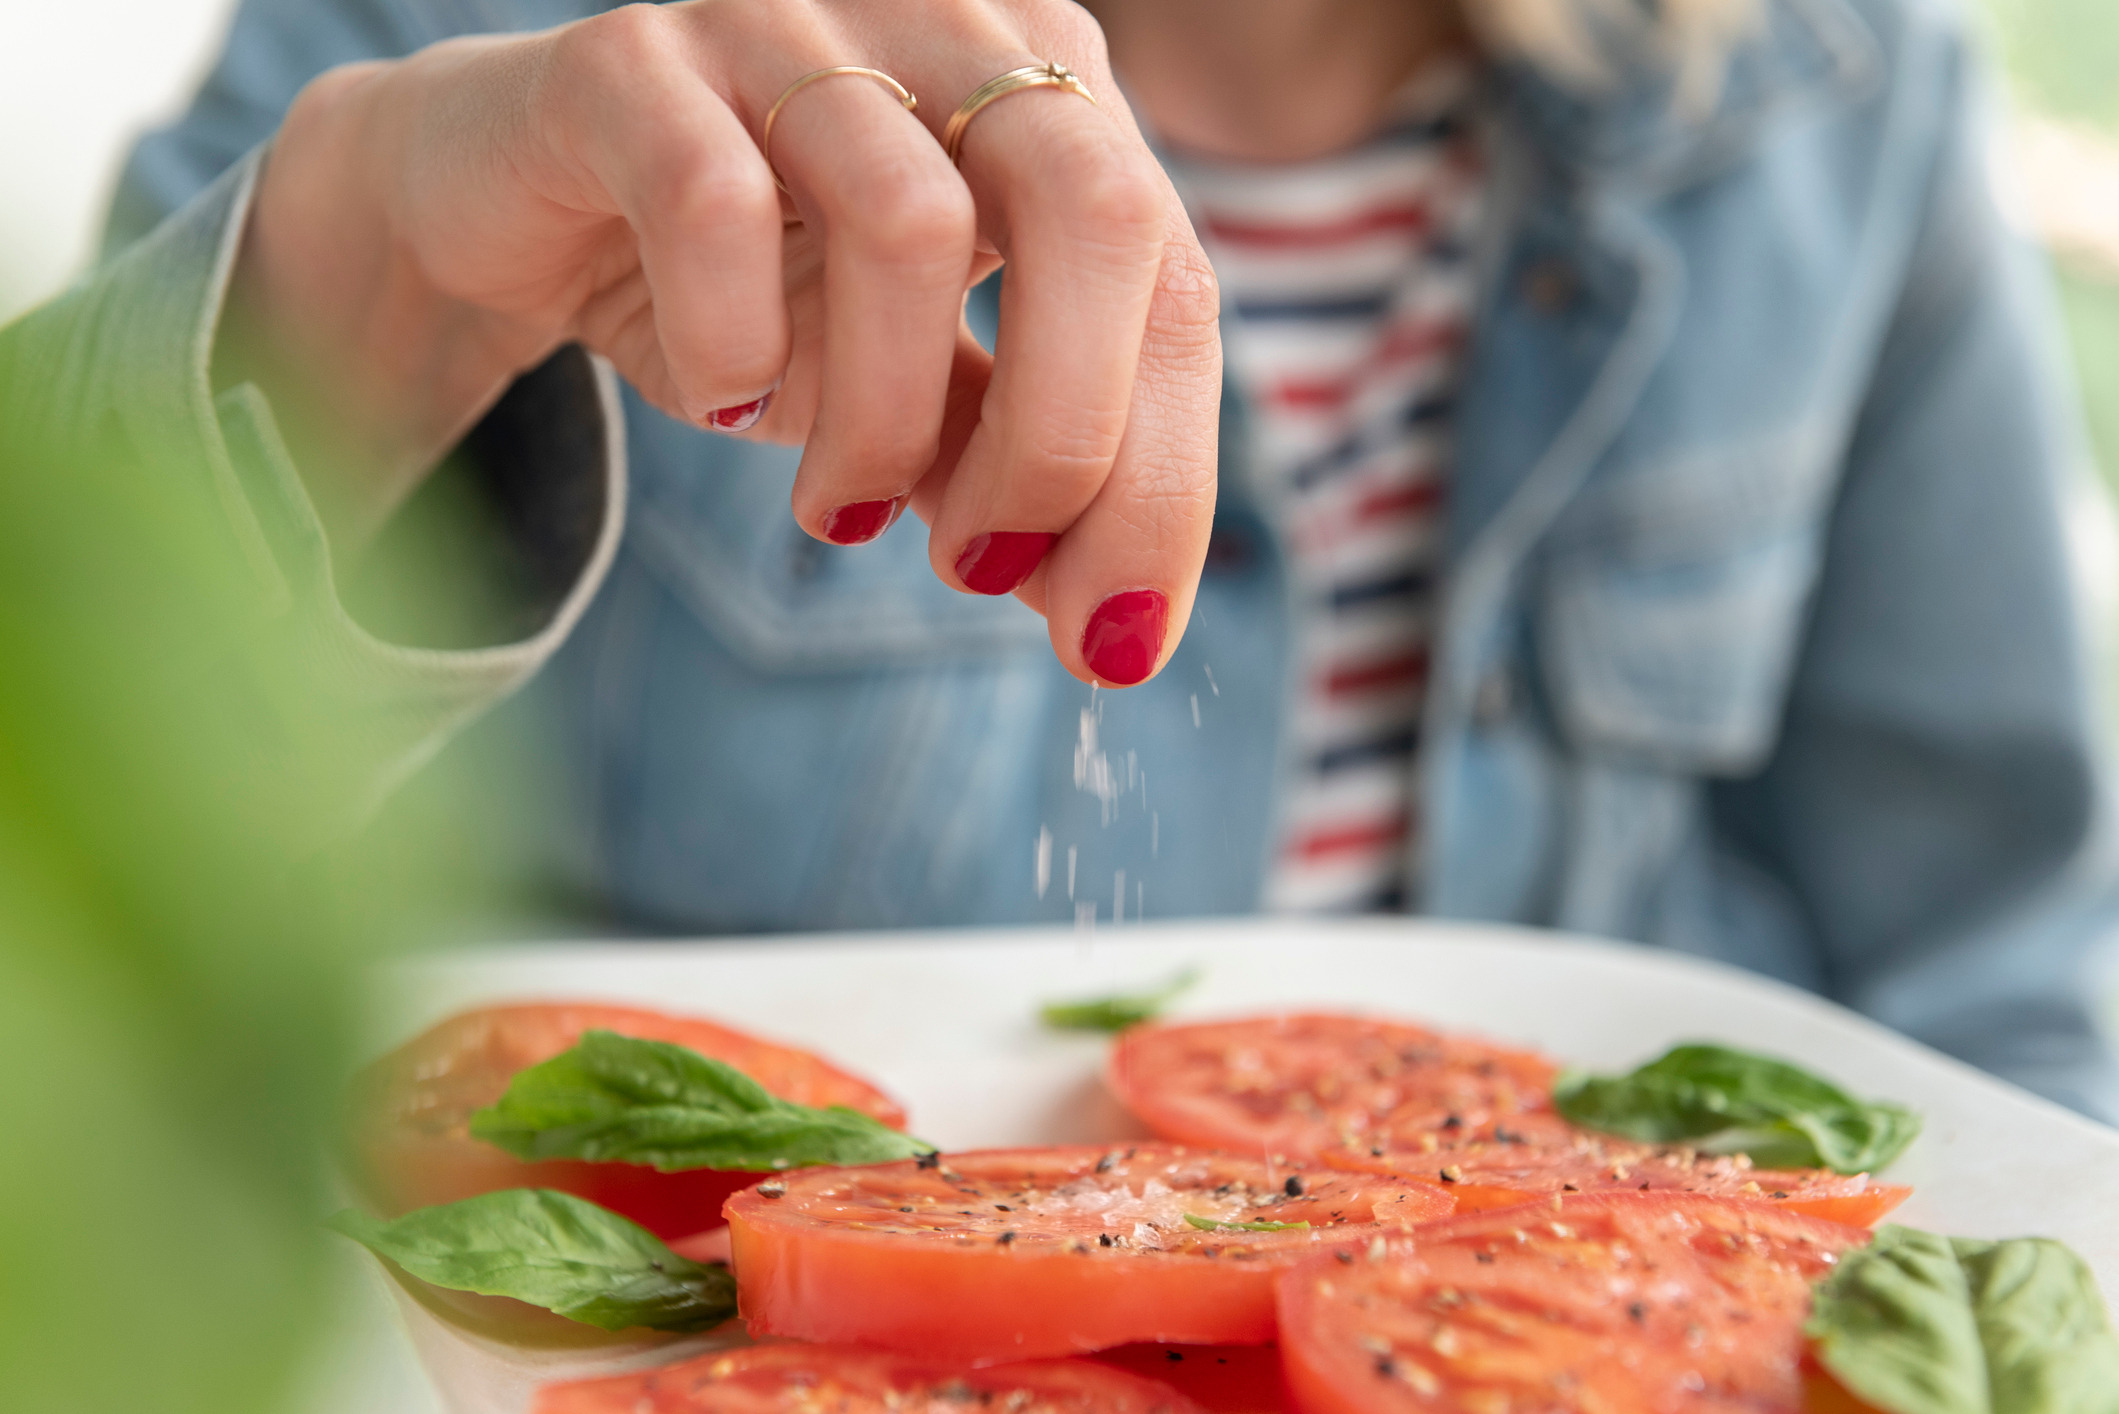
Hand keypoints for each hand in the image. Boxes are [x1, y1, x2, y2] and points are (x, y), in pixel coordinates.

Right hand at [229, 0, 1220, 686]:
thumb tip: (1115, 624)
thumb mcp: (917, 389)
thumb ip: (1017, 463)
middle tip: (983, 571)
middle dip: (1065, 440)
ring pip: (908, 222)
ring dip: (885, 426)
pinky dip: (731, 344)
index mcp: (1052, 95)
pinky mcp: (635, 56)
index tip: (1120, 640)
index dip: (1166, 479)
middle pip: (1095, 211)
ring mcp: (793, 19)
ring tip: (839, 513)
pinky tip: (719, 403)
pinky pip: (711, 201)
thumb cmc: (756, 290)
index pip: (1176, 283)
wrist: (523, 210)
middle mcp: (947, 25)